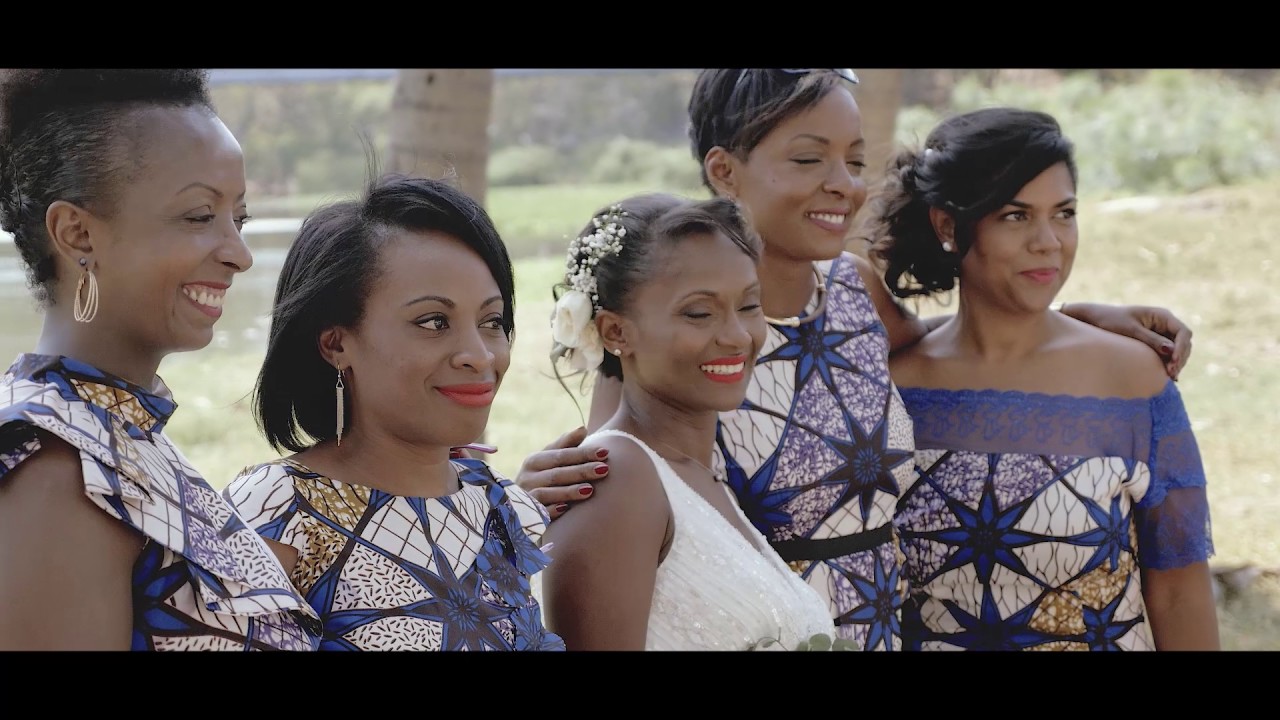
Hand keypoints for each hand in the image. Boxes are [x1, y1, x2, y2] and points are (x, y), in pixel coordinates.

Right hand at [515, 426, 608, 520]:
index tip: (605, 452)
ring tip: (590, 490)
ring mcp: (525, 496)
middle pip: (557, 473)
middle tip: (604, 470)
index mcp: (534, 460)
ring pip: (547, 492)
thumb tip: (583, 428)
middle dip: (581, 471)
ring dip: (568, 491)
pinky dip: (550, 510)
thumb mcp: (550, 461)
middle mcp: (527, 477)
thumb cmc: (542, 478)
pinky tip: (565, 509)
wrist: (517, 506)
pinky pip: (537, 512)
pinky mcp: (525, 515)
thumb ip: (566, 445)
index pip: (562, 454)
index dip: (583, 453)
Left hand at [1062, 303, 1192, 380]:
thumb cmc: (1110, 321)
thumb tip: (1171, 350)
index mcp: (1162, 315)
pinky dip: (1169, 364)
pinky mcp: (1155, 344)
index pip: (1183, 332)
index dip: (1182, 348)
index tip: (1174, 361)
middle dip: (1180, 358)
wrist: (1095, 320)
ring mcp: (1161, 334)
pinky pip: (1168, 355)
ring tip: (1169, 377)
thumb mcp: (1131, 330)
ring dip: (1176, 363)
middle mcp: (1165, 324)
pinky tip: (1167, 376)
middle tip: (1171, 374)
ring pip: (1178, 351)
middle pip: (1184, 343)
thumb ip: (1151, 340)